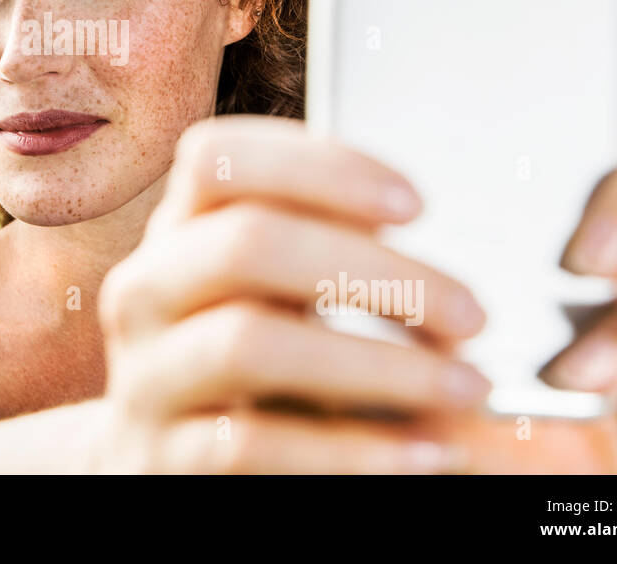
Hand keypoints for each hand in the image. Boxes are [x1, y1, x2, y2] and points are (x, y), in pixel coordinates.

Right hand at [90, 115, 491, 473]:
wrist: (164, 458)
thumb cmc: (248, 353)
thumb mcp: (271, 288)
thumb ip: (320, 243)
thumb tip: (427, 222)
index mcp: (178, 227)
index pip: (218, 157)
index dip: (318, 166)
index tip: (417, 203)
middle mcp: (146, 287)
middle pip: (246, 243)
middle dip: (376, 272)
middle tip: (472, 311)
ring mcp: (144, 374)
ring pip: (248, 343)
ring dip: (379, 364)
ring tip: (468, 386)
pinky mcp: (162, 455)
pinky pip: (251, 445)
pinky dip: (353, 449)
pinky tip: (427, 452)